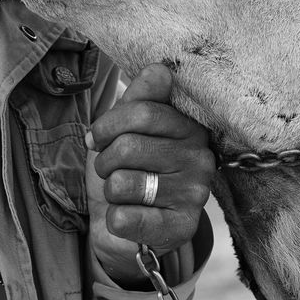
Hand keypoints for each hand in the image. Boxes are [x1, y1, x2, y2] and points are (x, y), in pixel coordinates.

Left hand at [86, 64, 214, 284]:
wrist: (127, 230)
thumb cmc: (129, 172)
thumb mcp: (128, 130)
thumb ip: (141, 98)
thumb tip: (160, 70)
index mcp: (190, 128)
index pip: (142, 111)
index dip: (107, 125)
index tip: (98, 138)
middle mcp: (201, 159)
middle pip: (128, 147)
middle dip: (105, 161)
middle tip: (110, 170)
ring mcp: (194, 195)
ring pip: (122, 183)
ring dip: (110, 190)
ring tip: (123, 194)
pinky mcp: (181, 229)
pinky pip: (125, 218)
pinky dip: (113, 218)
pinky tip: (127, 217)